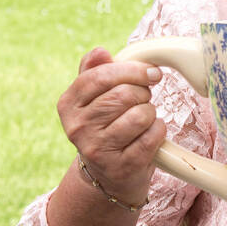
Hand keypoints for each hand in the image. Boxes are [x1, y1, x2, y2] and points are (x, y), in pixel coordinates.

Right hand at [57, 46, 166, 205]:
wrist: (109, 175)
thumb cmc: (105, 126)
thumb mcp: (93, 98)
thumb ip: (95, 71)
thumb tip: (100, 51)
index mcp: (68, 104)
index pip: (100, 76)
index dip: (132, 70)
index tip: (151, 72)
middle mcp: (77, 128)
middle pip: (123, 95)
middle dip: (143, 93)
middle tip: (143, 100)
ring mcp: (97, 150)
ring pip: (140, 114)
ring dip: (150, 112)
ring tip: (143, 119)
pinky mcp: (121, 167)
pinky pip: (152, 135)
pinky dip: (158, 131)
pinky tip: (149, 135)